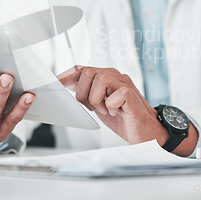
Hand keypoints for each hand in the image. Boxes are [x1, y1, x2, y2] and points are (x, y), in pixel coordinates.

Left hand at [58, 66, 197, 155]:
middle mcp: (116, 76)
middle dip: (83, 93)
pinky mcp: (131, 95)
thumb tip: (67, 89)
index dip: (67, 76)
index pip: (82, 68)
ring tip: (105, 109)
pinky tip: (116, 112)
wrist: (146, 132)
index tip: (55, 83)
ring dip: (96, 99)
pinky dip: (110, 106)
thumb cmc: (123, 118)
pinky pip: (114, 94)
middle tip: (92, 107)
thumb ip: (87, 94)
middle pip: (88, 71)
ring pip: (99, 79)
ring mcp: (124, 84)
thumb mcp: (99, 105)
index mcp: (107, 77)